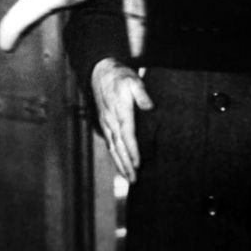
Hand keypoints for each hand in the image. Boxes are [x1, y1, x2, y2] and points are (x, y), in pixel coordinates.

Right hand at [91, 58, 153, 181]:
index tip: (138, 164)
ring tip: (128, 177)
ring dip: (119, 163)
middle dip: (126, 164)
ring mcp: (106, 123)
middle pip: (119, 147)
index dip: (133, 151)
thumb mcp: (134, 80)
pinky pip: (109, 142)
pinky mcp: (104, 122)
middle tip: (134, 180)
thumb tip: (150, 107)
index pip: (128, 136)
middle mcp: (111, 120)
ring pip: (112, 147)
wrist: (100, 71)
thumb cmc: (120, 76)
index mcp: (120, 112)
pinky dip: (114, 155)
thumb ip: (142, 95)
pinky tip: (119, 163)